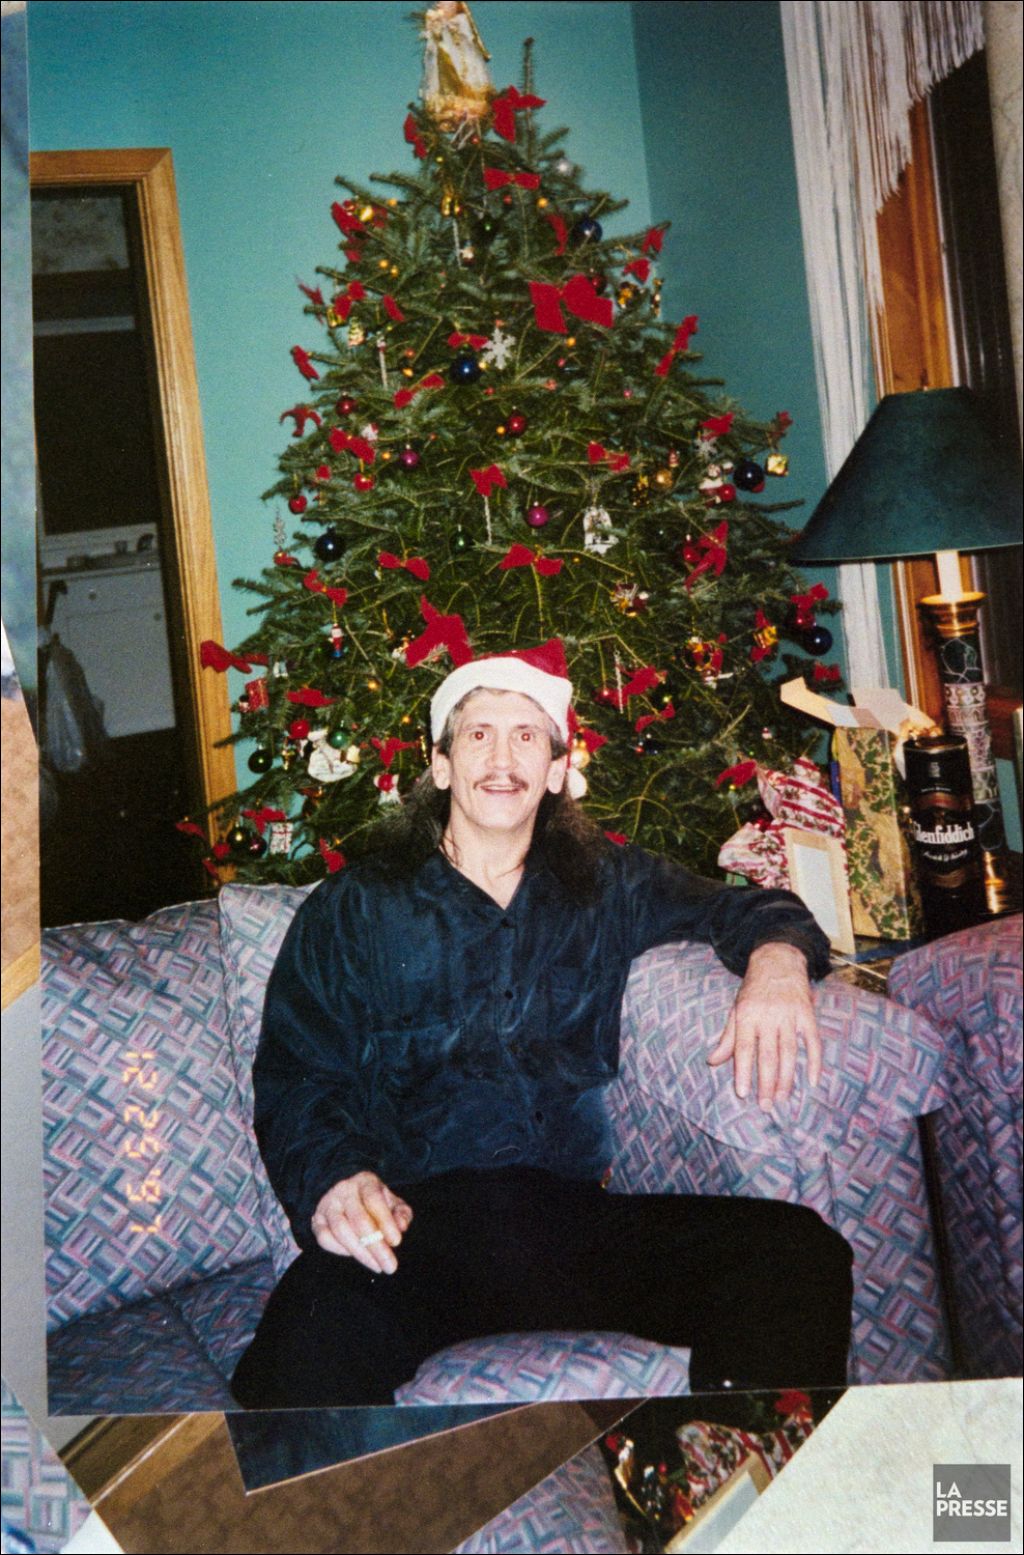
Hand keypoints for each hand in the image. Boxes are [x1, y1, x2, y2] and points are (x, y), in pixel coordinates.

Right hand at [311, 1171, 412, 1273]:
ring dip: (361, 1253)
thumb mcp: (391, 1201)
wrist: (342, 1192)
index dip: (385, 1221)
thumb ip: (401, 1213)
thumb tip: (402, 1227)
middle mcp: (344, 1191)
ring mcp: (327, 1205)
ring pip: (341, 1231)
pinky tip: (358, 1256)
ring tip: (377, 1266)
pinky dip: (341, 1251)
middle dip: (376, 1246)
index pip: (373, 1199)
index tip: (396, 1242)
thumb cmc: (373, 1200)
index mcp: (365, 1182)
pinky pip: (325, 1238)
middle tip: (390, 1266)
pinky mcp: (316, 1220)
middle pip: (358, 1219)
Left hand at [707, 943, 819, 1110]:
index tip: (742, 1093)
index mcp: (747, 1015)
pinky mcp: (807, 1015)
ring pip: (789, 1052)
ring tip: (783, 1098)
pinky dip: (814, 1062)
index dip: (742, 1071)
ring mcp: (789, 1015)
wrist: (778, 961)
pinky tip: (812, 1081)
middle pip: (768, 1055)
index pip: (743, 1048)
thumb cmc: (753, 991)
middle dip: (766, 1083)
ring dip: (787, 1078)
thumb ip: (727, 1038)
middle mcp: (768, 1016)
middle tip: (766, 1106)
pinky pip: (813, 1042)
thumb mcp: (736, 1010)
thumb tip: (712, 1061)